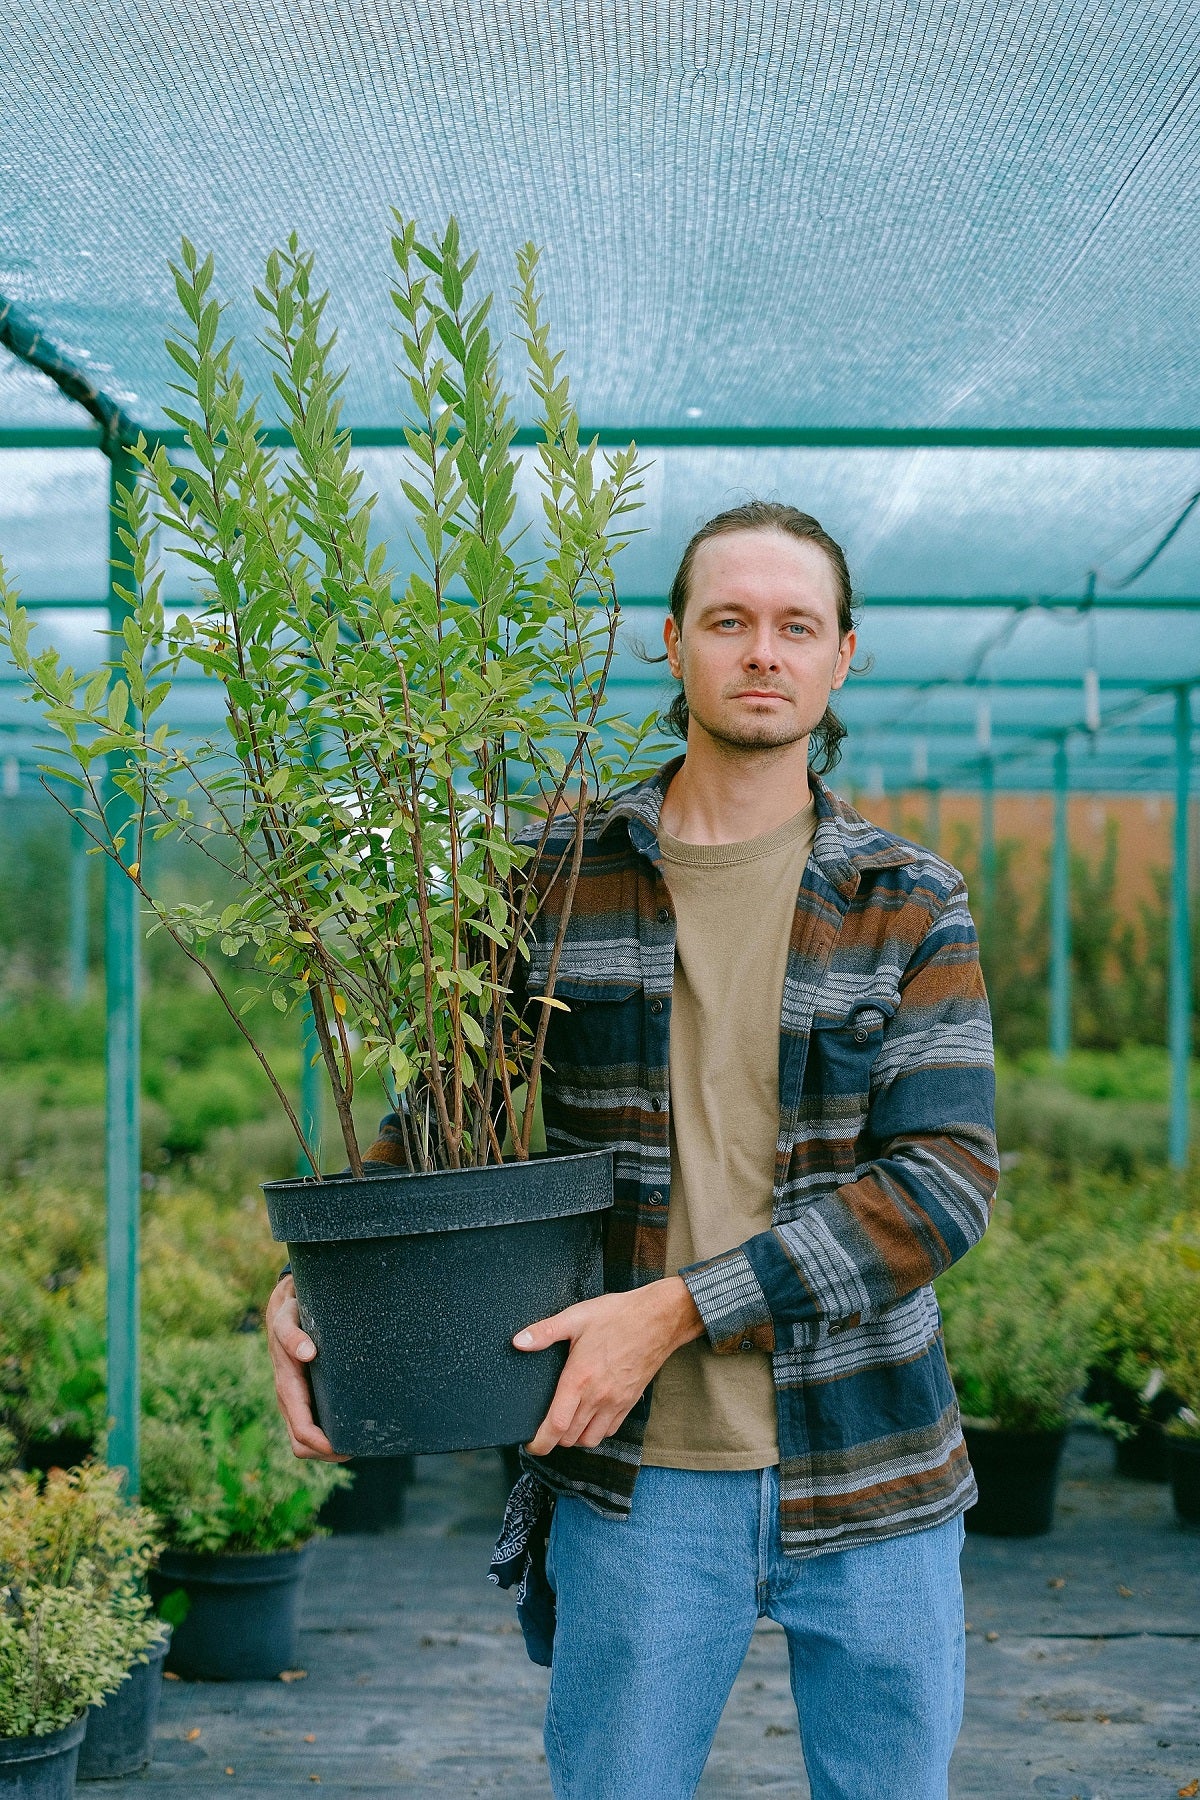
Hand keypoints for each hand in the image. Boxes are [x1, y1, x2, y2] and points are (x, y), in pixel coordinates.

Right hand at [265, 1276, 350, 1462]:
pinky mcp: (305, 1394)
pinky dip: (329, 1435)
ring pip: (306, 1440)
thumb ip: (291, 1334)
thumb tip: (307, 1352)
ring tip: (358, 1443)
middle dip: (327, 1453)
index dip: (322, 1445)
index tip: (346, 1448)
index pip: (301, 1431)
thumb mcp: (288, 1319)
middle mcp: (289, 1398)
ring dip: (328, 1449)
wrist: (284, 1307)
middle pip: (302, 1444)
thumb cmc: (290, 1314)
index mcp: (287, 1387)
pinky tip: (351, 1428)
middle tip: (358, 1448)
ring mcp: (296, 1399)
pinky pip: (312, 1425)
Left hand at [515, 1277, 703, 1454]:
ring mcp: (616, 1402)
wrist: (659, 1319)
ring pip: (590, 1439)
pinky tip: (590, 1415)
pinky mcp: (630, 1402)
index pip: (556, 1425)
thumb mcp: (577, 1317)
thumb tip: (518, 1341)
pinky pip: (610, 1430)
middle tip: (544, 1427)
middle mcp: (597, 1396)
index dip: (539, 1442)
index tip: (530, 1444)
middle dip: (553, 1439)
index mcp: (579, 1379)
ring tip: (566, 1424)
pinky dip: (596, 1431)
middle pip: (570, 1438)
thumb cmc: (618, 1316)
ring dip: (575, 1437)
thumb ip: (545, 1331)